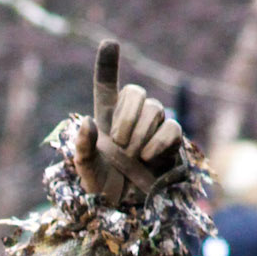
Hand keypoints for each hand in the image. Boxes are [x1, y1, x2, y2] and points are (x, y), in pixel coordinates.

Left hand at [73, 40, 182, 206]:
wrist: (125, 212)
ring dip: (142, 132)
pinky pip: (173, 129)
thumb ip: (83, 148)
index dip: (108, 65)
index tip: (109, 43)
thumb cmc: (101, 191)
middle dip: (127, 115)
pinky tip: (147, 157)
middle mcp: (131, 120)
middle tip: (119, 143)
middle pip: (136, 93)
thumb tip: (88, 123)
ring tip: (133, 156)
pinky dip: (159, 141)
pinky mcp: (171, 145)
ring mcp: (153, 130)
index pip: (106, 87)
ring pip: (156, 109)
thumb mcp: (86, 171)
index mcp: (106, 120)